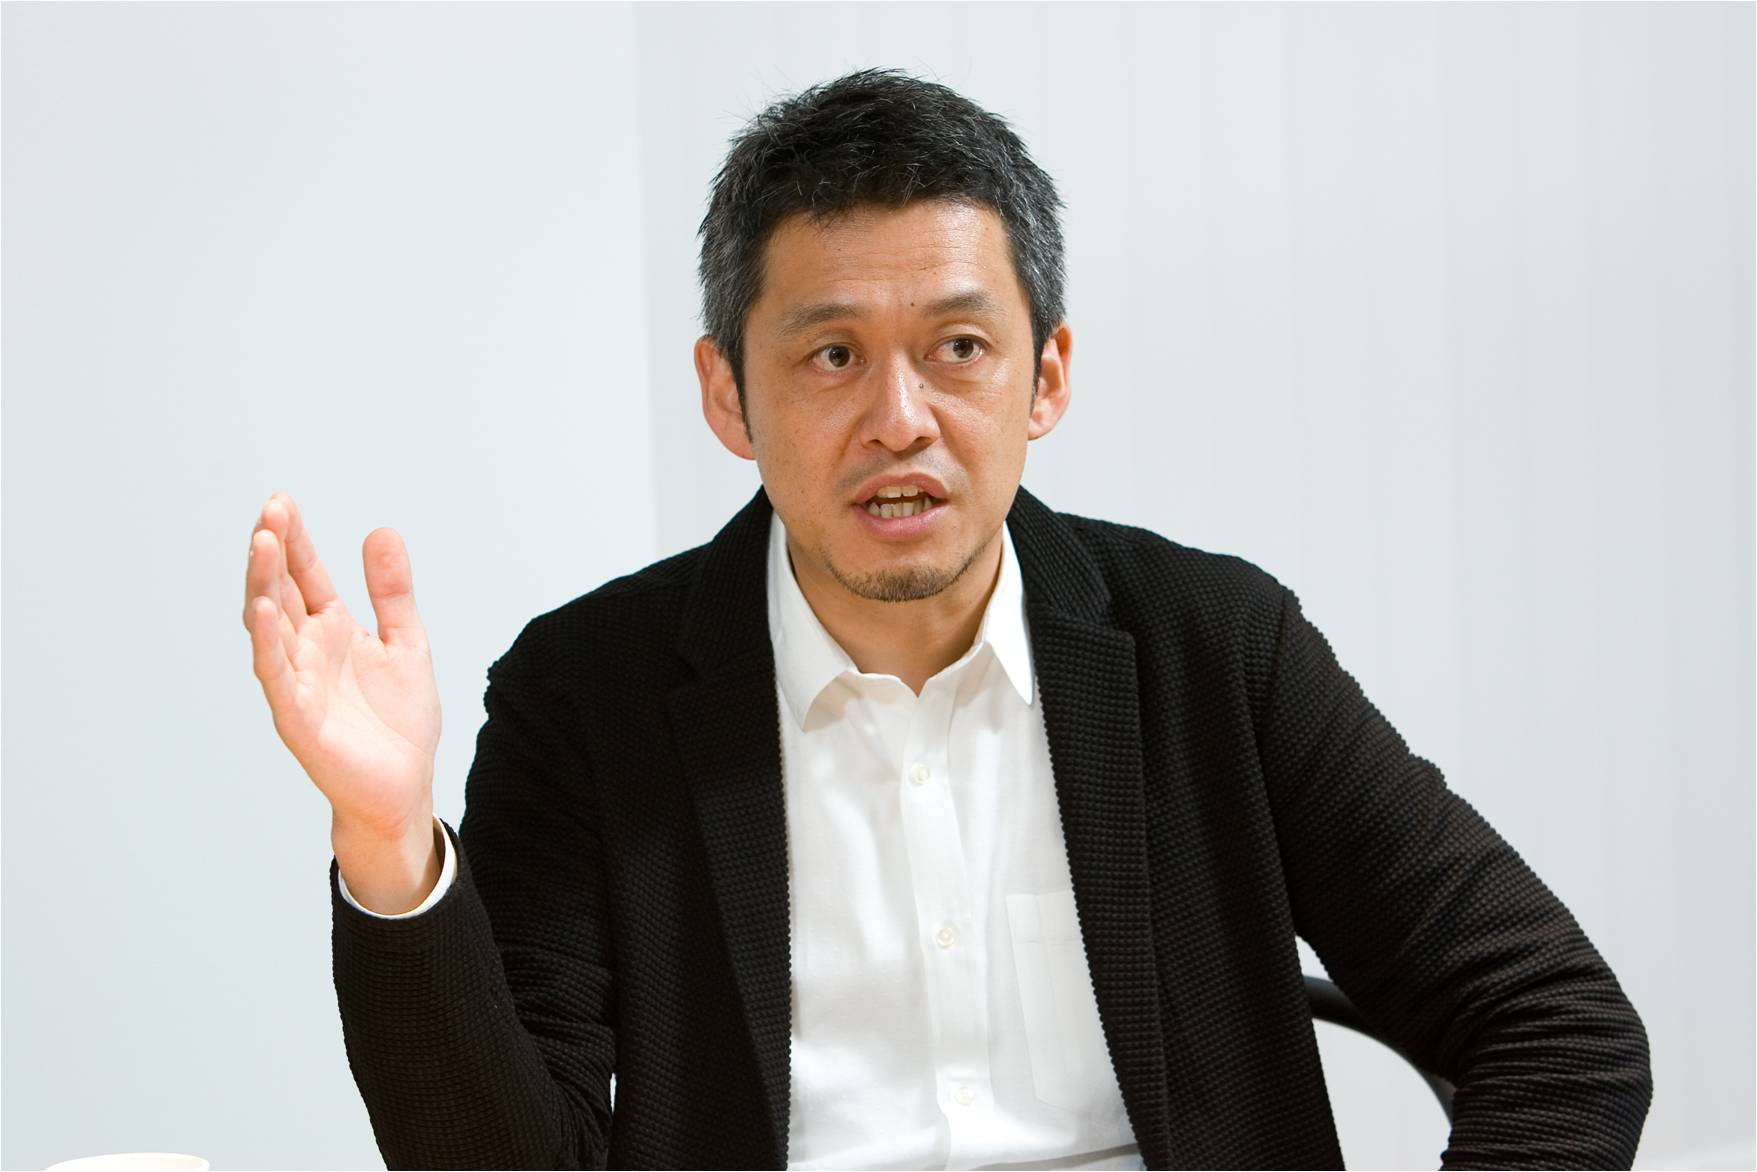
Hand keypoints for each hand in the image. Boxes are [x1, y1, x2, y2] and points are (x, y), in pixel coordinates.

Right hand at [243, 492, 441, 850]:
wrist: (405, 790)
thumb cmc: (399, 723)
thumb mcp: (407, 643)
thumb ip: (393, 593)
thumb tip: (381, 531)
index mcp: (332, 631)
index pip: (304, 575)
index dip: (294, 539)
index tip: (283, 500)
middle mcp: (306, 651)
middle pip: (280, 590)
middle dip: (273, 550)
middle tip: (272, 508)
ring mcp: (297, 682)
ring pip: (269, 626)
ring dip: (263, 584)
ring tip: (262, 541)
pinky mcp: (298, 717)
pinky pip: (276, 674)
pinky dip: (267, 641)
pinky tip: (265, 608)